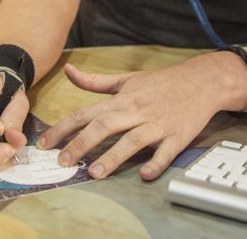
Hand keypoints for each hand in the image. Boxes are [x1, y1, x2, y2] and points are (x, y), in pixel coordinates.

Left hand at [37, 60, 224, 180]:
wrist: (201, 81)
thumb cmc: (160, 83)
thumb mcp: (126, 79)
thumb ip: (96, 81)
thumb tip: (68, 71)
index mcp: (121, 100)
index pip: (85, 113)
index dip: (63, 128)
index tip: (44, 143)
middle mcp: (136, 111)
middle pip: (104, 126)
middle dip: (81, 144)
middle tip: (63, 162)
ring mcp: (157, 124)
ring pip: (132, 141)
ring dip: (113, 157)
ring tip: (95, 173)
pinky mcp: (178, 136)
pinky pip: (166, 152)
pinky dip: (156, 163)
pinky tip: (144, 175)